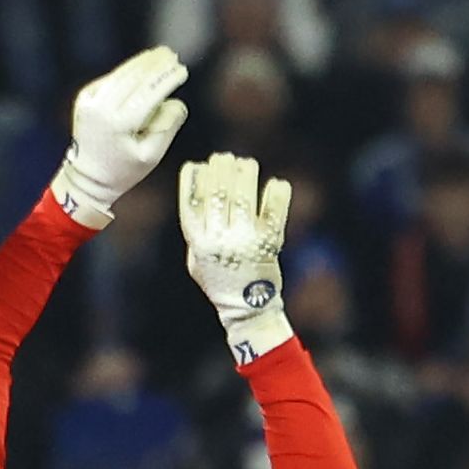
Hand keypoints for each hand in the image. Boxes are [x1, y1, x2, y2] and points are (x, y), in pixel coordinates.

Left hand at [52, 46, 190, 229]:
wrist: (87, 178)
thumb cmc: (124, 170)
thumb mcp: (151, 156)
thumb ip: (166, 127)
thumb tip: (176, 101)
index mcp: (120, 124)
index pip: (149, 93)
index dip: (167, 79)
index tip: (182, 69)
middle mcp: (102, 108)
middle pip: (134, 78)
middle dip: (155, 65)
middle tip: (172, 54)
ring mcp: (90, 101)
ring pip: (121, 74)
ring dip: (141, 62)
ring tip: (160, 53)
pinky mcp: (84, 98)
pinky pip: (110, 79)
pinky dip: (126, 71)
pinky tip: (141, 65)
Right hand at [179, 152, 294, 360]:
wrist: (247, 309)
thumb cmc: (220, 280)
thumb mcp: (196, 259)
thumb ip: (196, 230)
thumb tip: (199, 188)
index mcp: (198, 243)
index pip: (191, 202)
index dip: (194, 179)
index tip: (199, 165)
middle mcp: (219, 241)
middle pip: (217, 194)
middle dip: (220, 170)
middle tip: (226, 159)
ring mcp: (244, 242)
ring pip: (243, 198)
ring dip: (245, 175)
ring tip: (246, 165)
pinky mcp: (268, 244)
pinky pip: (273, 213)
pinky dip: (276, 195)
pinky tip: (276, 184)